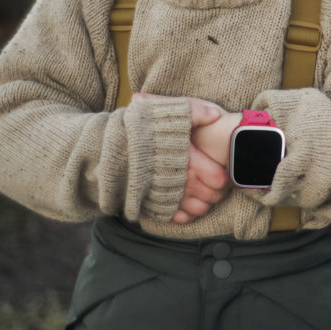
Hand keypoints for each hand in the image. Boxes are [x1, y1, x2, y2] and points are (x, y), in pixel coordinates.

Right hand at [132, 93, 233, 224]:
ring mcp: (168, 198)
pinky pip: (179, 219)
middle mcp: (181, 182)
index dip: (224, 176)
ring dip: (203, 203)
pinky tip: (184, 201)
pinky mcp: (154, 207)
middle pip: (212, 197)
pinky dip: (185, 213)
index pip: (219, 178)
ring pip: (198, 210)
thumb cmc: (140, 129)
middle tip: (214, 183)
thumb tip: (216, 115)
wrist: (107, 150)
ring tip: (201, 193)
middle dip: (216, 191)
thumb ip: (194, 110)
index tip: (222, 170)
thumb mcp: (167, 111)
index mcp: (189, 161)